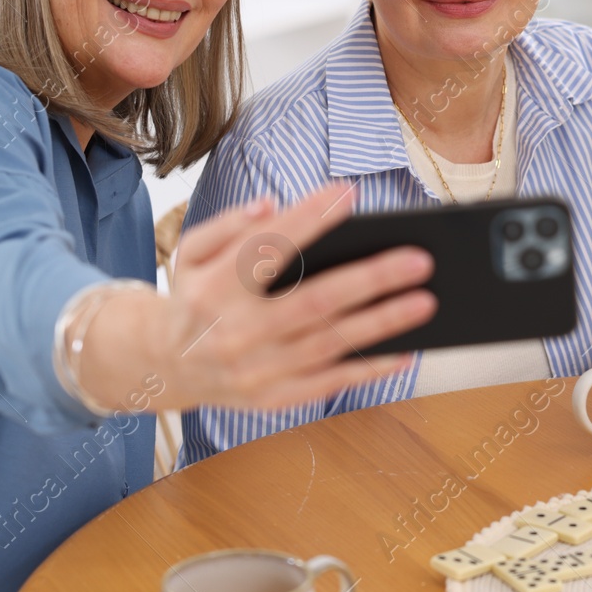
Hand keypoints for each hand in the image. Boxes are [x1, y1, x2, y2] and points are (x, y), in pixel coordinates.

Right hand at [158, 183, 436, 410]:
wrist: (165, 365)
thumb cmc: (193, 296)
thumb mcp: (190, 251)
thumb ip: (228, 226)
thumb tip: (272, 206)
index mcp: (214, 288)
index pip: (268, 248)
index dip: (309, 218)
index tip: (350, 194)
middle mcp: (236, 332)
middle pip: (315, 302)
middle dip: (371, 279)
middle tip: (419, 259)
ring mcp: (256, 370)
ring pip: (331, 344)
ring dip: (383, 323)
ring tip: (426, 300)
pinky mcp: (273, 398)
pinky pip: (330, 382)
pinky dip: (370, 368)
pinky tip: (405, 349)